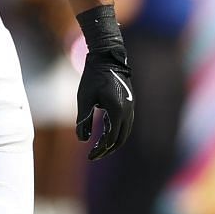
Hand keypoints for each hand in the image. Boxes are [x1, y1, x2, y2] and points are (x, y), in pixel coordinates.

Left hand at [74, 5, 132, 159]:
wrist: (108, 57)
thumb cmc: (93, 77)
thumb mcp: (84, 99)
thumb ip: (83, 121)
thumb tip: (83, 140)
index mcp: (117, 111)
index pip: (111, 139)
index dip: (100, 149)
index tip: (90, 155)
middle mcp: (128, 111)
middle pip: (120, 139)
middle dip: (107, 149)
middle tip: (94, 156)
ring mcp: (131, 108)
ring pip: (125, 132)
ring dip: (113, 142)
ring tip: (100, 148)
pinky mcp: (129, 104)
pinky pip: (125, 124)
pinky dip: (117, 132)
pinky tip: (105, 134)